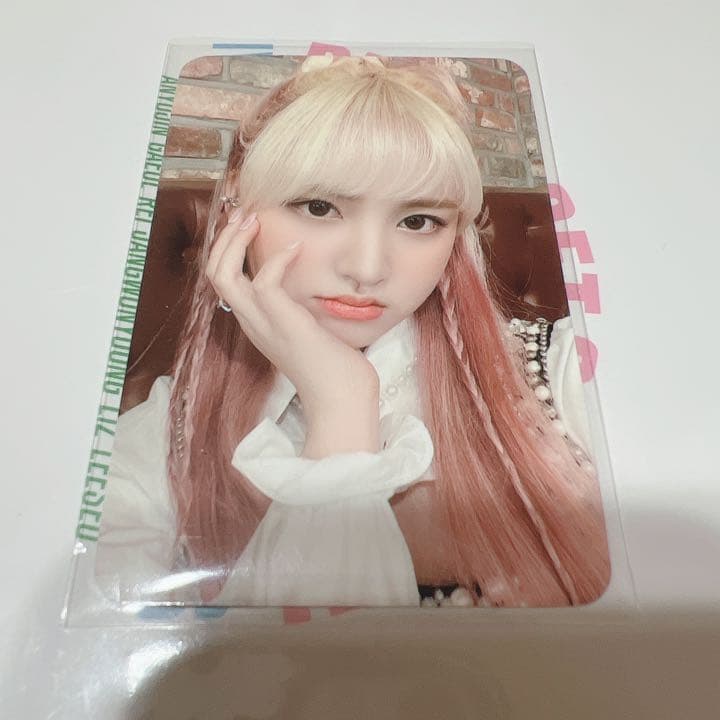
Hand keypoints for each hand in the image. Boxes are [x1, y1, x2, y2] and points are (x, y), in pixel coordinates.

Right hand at [206, 209, 379, 450]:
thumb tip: (310, 285)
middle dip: (224, 239)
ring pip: (223, 276)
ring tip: (253, 219)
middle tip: (244, 214)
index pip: (225, 282)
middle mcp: (252, 323)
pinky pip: (264, 283)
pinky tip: (297, 249)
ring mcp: (264, 324)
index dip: (228, 250)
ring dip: (235, 242)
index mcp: (256, 324)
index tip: (246, 225)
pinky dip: (276, 260)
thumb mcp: (311, 330)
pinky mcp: (283, 323)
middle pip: (213, 274)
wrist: (342, 399)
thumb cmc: (334, 368)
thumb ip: (301, 308)